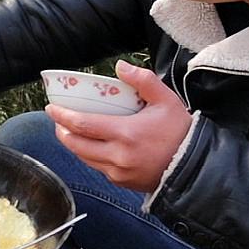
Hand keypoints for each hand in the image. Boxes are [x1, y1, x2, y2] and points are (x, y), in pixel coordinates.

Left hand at [45, 60, 192, 192]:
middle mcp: (117, 156)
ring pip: (84, 158)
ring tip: (68, 130)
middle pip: (76, 144)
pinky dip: (89, 155)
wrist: (196, 168)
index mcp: (125, 134)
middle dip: (61, 131)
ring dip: (73, 144)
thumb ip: (143, 80)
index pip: (82, 125)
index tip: (51, 108)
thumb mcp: (166, 100)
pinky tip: (90, 145)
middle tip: (56, 119)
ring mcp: (118, 172)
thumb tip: (120, 66)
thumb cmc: (181, 132)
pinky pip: (97, 167)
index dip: (62, 116)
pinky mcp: (122, 182)